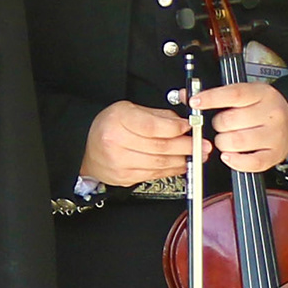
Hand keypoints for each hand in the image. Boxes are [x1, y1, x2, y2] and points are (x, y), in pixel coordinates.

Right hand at [81, 99, 196, 188]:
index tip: (190, 127)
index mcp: (118, 121)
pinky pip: (154, 174)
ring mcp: (120, 164)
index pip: (153, 127)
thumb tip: (184, 122)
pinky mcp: (126, 178)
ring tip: (196, 155)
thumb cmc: (108, 127)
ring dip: (182, 160)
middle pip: (160, 147)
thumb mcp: (129, 110)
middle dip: (186, 147)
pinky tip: (180, 164)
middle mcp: (117, 143)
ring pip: (159, 164)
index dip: (176, 128)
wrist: (86, 150)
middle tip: (202, 145)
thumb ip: (157, 115)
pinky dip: (171, 170)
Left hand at [200, 80, 287, 173]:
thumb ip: (217, 95)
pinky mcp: (274, 155)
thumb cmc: (264, 107)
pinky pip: (250, 163)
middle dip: (217, 124)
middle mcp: (270, 114)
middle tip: (222, 124)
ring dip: (223, 143)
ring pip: (236, 142)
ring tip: (227, 138)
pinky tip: (230, 155)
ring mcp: (273, 135)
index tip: (195, 102)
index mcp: (261, 94)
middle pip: (229, 121)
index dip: (211, 98)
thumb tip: (186, 96)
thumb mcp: (246, 93)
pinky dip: (235, 161)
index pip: (233, 94)